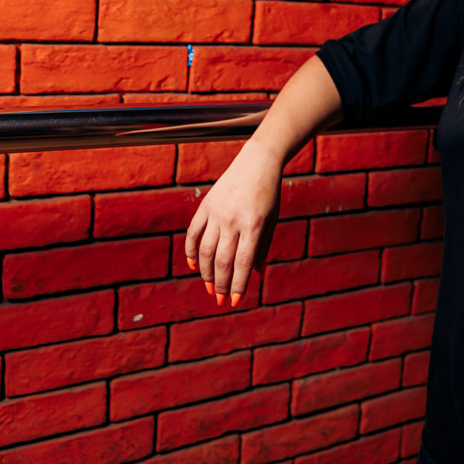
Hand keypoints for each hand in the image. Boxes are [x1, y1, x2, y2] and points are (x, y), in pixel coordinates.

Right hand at [184, 141, 281, 307]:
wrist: (257, 162)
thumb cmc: (269, 195)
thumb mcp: (271, 220)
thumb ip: (262, 247)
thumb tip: (256, 274)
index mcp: (253, 225)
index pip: (243, 263)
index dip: (238, 285)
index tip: (235, 301)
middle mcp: (232, 220)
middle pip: (222, 261)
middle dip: (221, 284)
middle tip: (220, 300)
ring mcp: (216, 213)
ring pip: (205, 251)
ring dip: (206, 273)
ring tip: (211, 288)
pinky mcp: (205, 206)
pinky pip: (193, 234)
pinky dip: (191, 252)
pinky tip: (195, 267)